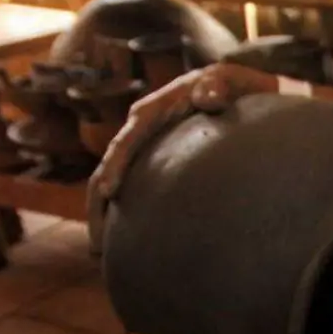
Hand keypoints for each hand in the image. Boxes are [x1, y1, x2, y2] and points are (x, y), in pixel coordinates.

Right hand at [85, 63, 279, 252]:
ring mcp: (144, 147)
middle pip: (108, 168)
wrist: (237, 91)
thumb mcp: (230, 80)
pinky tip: (122, 244)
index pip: (127, 140)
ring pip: (113, 183)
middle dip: (97, 205)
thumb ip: (218, 86)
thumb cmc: (234, 85)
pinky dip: (122, 214)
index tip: (109, 193)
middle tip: (95, 243)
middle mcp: (140, 129)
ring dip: (102, 216)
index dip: (115, 165)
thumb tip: (207, 97)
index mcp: (154, 110)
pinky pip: (132, 189)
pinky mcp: (153, 162)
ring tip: (97, 254)